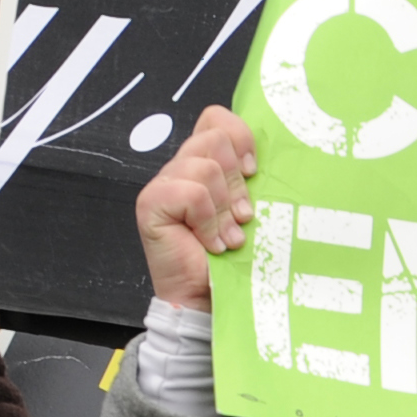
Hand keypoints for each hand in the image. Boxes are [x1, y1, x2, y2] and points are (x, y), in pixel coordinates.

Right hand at [136, 105, 257, 309]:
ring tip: (228, 237)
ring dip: (223, 209)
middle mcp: (179, 168)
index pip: (216, 118)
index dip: (239, 137)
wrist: (206, 298)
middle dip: (237, 182)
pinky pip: (192, 194)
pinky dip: (208, 221)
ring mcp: (162, 183)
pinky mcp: (151, 203)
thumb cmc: (231, 259)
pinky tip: (211, 243)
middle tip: (242, 217)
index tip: (253, 173)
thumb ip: (249, 178)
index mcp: (202, 161)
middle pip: (214, 139)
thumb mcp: (248, 209)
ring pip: (205, 167)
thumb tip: (266, 160)